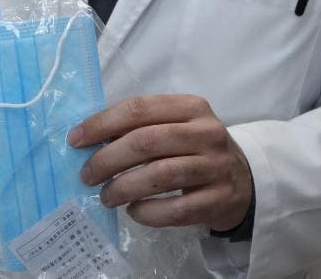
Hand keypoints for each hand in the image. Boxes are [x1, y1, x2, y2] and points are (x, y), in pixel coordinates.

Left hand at [69, 95, 252, 231]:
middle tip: (88, 175)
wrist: (244, 180)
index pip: (139, 109)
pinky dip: (149, 213)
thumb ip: (141, 126)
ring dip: (124, 188)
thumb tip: (90, 138)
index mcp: (191, 107)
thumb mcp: (176, 127)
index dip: (102, 124)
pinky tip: (134, 211)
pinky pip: (177, 209)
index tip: (76, 140)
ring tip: (106, 196)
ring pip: (160, 176)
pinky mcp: (220, 199)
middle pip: (146, 142)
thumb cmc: (196, 149)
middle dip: (108, 159)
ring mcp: (216, 166)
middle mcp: (207, 132)